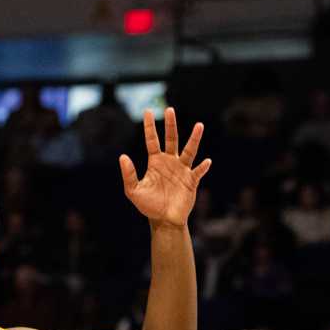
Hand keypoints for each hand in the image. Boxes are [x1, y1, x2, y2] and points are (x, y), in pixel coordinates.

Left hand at [118, 108, 211, 227]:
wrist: (164, 220)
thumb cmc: (149, 205)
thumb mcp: (134, 191)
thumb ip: (128, 174)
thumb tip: (123, 156)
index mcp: (155, 162)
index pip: (152, 140)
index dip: (149, 126)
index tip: (148, 111)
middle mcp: (170, 162)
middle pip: (171, 139)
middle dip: (171, 125)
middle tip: (170, 110)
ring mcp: (182, 170)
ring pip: (189, 150)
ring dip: (194, 139)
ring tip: (199, 125)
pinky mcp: (191, 181)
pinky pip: (198, 171)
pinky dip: (202, 167)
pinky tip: (207, 161)